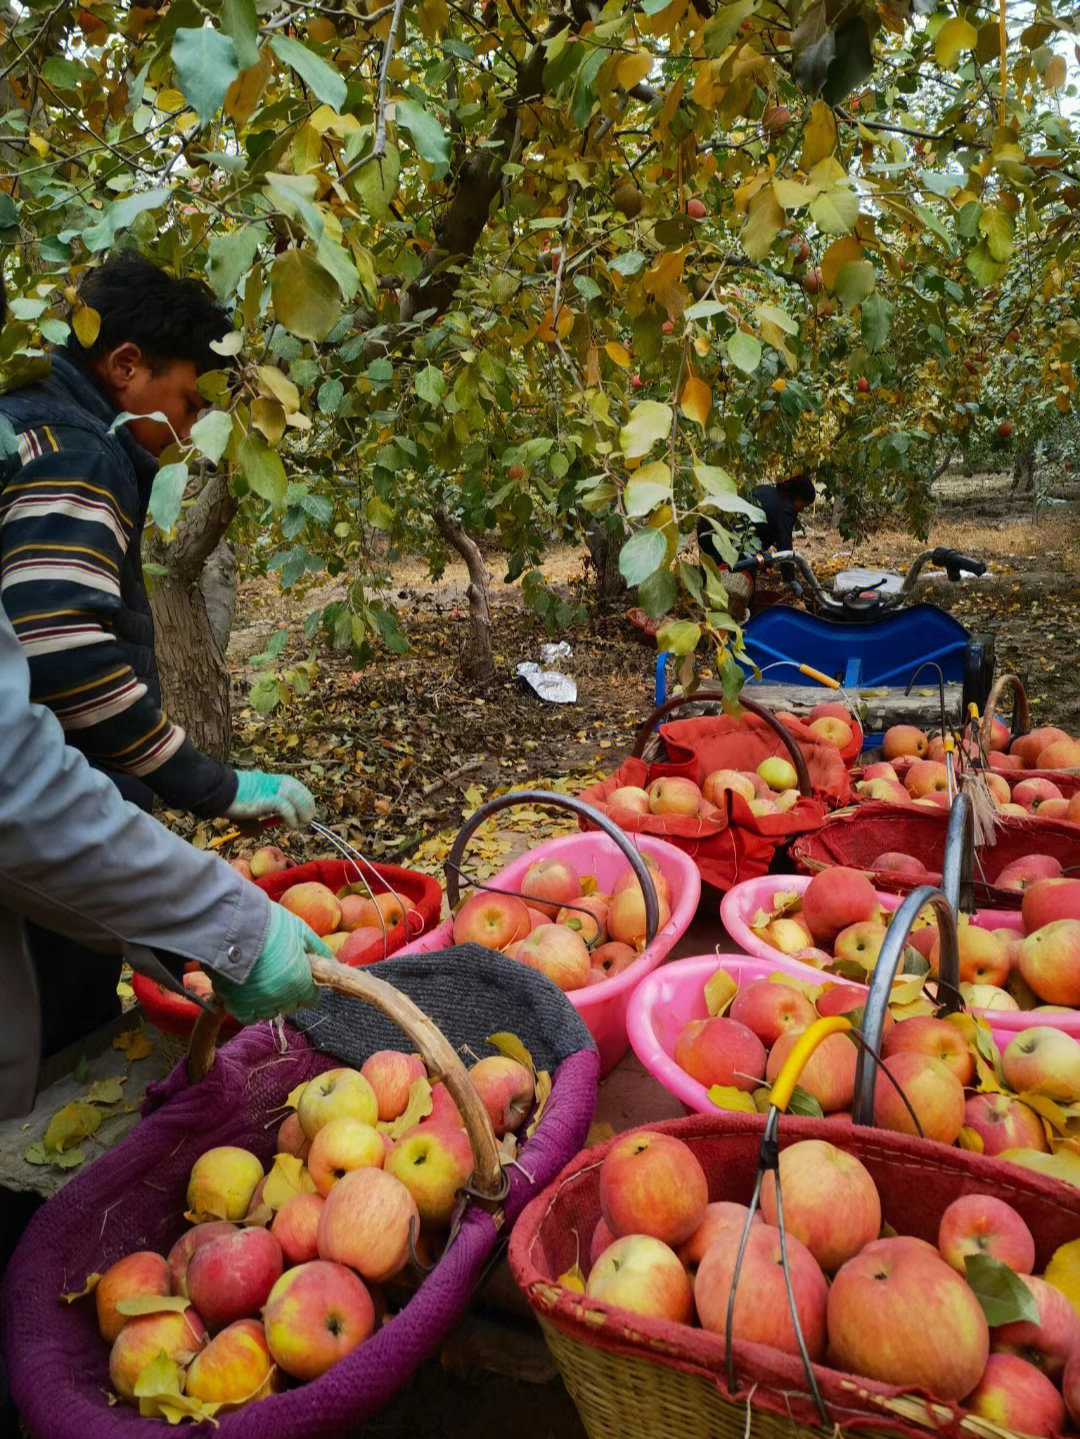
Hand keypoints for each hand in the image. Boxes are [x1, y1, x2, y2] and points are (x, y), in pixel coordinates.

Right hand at [211, 907, 328, 1023]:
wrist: (233, 927)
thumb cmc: (271, 926)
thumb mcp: (301, 931)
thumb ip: (317, 949)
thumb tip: (331, 961)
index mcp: (300, 982)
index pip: (311, 999)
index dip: (308, 989)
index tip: (302, 980)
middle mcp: (281, 998)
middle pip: (291, 1007)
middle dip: (290, 995)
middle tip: (281, 978)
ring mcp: (258, 1003)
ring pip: (270, 1013)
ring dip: (270, 1003)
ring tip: (262, 984)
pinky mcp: (236, 1005)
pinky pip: (248, 1017)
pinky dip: (250, 1009)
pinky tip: (248, 994)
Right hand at [226, 770, 315, 827]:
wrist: (217, 791)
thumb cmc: (228, 799)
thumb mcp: (247, 805)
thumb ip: (256, 814)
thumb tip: (260, 829)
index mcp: (269, 780)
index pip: (294, 785)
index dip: (303, 797)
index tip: (306, 809)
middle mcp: (273, 782)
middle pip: (298, 790)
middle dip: (307, 804)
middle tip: (308, 818)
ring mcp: (271, 789)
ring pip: (296, 797)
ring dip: (303, 811)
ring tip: (302, 822)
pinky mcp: (267, 798)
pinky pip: (286, 807)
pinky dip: (291, 817)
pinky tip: (291, 824)